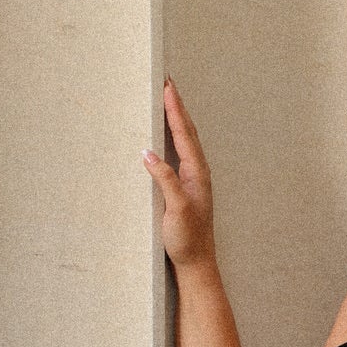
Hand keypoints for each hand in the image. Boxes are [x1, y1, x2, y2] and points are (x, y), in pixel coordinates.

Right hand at [143, 79, 216, 270]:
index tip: (167, 86)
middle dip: (177, 105)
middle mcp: (198, 172)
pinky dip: (174, 136)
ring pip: (185, 140)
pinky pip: (180, 152)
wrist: (197, 263)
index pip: (184, 133)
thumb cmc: (188, 239)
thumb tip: (148, 153)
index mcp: (196, 172)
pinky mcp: (186, 188)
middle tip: (167, 83)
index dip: (174, 109)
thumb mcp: (176, 209)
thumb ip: (165, 180)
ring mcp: (193, 179)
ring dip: (177, 118)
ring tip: (167, 100)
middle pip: (187, 130)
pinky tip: (167, 136)